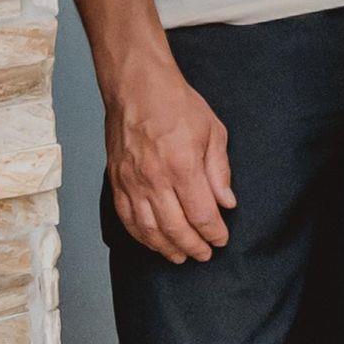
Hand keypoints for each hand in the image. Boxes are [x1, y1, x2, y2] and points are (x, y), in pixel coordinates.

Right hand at [104, 59, 234, 263]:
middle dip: (193, 246)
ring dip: (166, 248)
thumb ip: (220, 171)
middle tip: (205, 255)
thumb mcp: (213, 131)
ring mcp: (132, 182)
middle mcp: (155, 179)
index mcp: (183, 166)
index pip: (201, 214)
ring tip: (181, 256)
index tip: (221, 240)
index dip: (213, 233)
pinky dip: (140, 236)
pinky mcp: (117, 181)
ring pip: (149, 229)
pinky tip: (153, 242)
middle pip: (175, 228)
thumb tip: (226, 203)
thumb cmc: (176, 104)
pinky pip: (127, 218)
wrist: (137, 87)